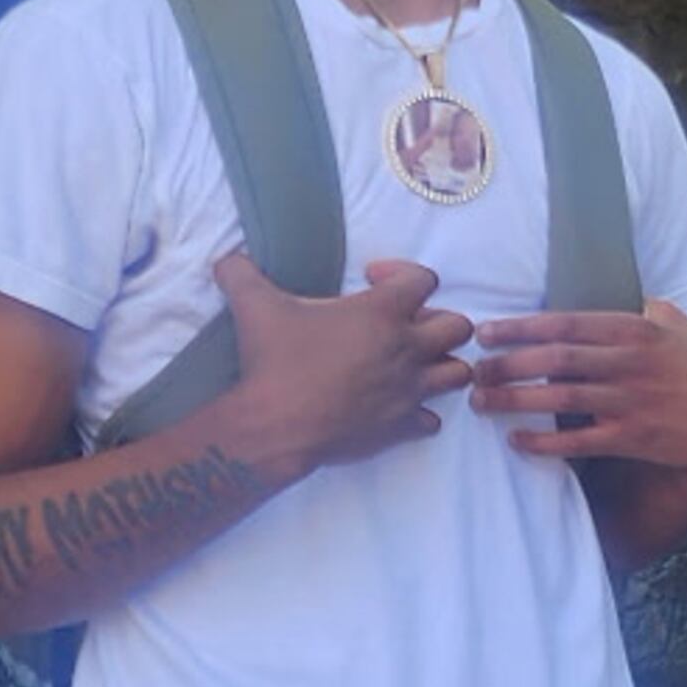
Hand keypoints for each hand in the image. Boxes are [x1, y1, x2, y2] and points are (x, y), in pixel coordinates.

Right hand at [214, 250, 472, 477]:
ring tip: (410, 364)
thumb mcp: (254, 305)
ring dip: (440, 366)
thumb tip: (228, 259)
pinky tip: (396, 406)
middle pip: (459, 327)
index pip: (425, 279)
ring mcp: (410, 391)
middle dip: (438, 322)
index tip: (371, 279)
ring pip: (458, 374)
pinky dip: (420, 412)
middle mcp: (407, 350)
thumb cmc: (273, 361)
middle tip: (403, 326)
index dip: (403, 273)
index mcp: (382, 313)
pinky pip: (432, 419)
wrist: (274, 425)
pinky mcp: (403, 427)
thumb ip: (242, 273)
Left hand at [471, 300, 686, 474]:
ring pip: (559, 398)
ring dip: (514, 400)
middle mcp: (628, 364)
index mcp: (635, 330)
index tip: (487, 332)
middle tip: (473, 370)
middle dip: (506, 364)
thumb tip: (609, 298)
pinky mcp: (634, 438)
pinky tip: (518, 440)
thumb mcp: (677, 325)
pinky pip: (579, 441)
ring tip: (481, 402)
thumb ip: (639, 311)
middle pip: (554, 360)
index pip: (565, 324)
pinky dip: (545, 441)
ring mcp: (631, 402)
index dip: (520, 327)